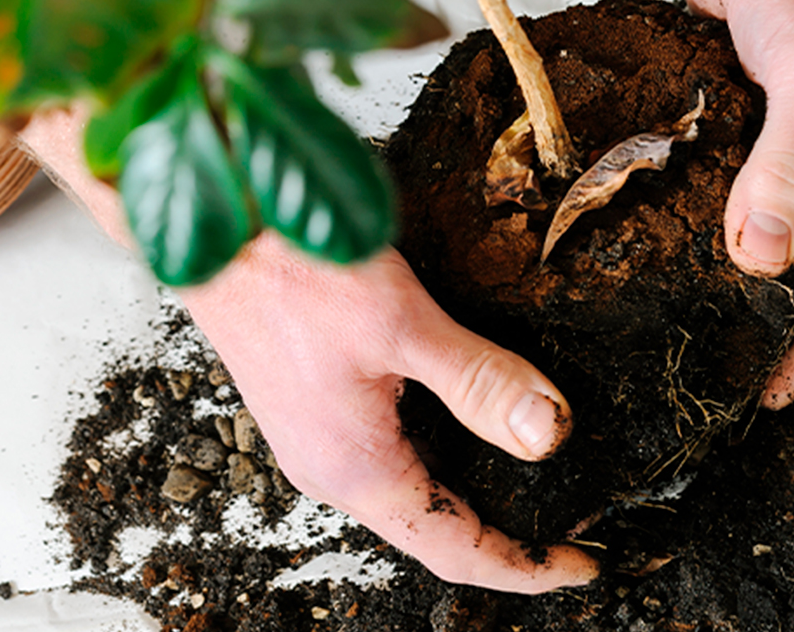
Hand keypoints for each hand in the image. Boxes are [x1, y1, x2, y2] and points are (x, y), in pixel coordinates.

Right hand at [178, 233, 598, 591]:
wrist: (213, 225)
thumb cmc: (292, 270)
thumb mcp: (404, 325)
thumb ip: (480, 382)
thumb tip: (546, 435)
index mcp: (355, 469)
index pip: (456, 550)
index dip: (524, 568)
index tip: (580, 566)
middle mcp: (330, 468)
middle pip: (432, 530)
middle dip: (502, 537)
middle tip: (567, 530)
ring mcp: (316, 440)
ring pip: (409, 492)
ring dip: (467, 497)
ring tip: (526, 488)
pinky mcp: (312, 406)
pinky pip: (385, 456)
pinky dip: (435, 459)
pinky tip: (460, 429)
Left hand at [684, 0, 793, 407]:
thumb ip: (786, 171)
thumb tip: (760, 260)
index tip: (772, 390)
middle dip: (765, 315)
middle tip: (717, 367)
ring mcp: (776, 142)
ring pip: (751, 225)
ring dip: (719, 269)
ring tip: (677, 320)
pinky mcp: (729, 123)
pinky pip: (711, 185)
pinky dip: (685, 216)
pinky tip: (649, 245)